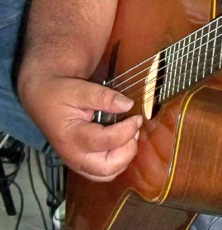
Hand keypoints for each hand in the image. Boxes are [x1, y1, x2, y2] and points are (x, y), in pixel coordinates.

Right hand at [23, 75, 141, 181]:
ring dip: (124, 158)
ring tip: (128, 135)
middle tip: (134, 129)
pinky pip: (103, 173)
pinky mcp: (81, 163)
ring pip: (107, 175)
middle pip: (108, 168)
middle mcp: (73, 156)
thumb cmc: (60, 94)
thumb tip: (128, 105)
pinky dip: (117, 162)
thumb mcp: (80, 89)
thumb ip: (104, 97)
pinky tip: (121, 143)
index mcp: (72, 137)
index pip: (106, 142)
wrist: (42, 99)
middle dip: (128, 150)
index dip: (127, 130)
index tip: (137, 117)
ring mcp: (76, 163)